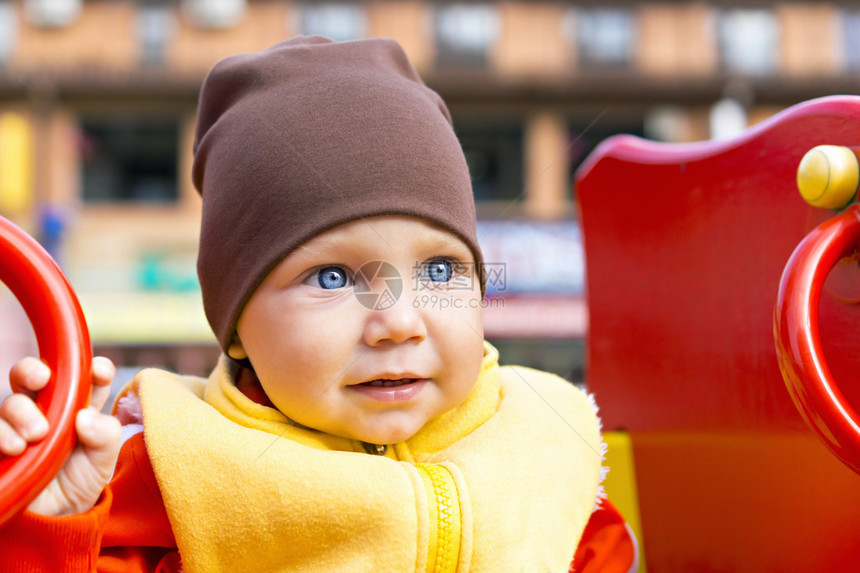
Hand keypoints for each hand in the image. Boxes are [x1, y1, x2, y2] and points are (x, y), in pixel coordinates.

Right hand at [0, 357, 121, 515]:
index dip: (92, 368)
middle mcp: (47, 410)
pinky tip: (16, 447)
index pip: (85, 377)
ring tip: (36, 435)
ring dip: (20, 411)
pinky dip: (3, 433)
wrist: (52, 521)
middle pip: (35, 375)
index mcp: (79, 407)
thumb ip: (106, 436)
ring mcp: (19, 426)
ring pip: (11, 402)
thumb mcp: (103, 461)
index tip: (98, 372)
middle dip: (35, 370)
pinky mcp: (1, 444)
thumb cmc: (79, 483)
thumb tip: (85, 417)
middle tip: (42, 379)